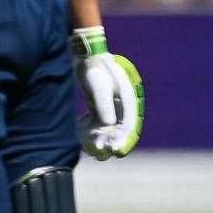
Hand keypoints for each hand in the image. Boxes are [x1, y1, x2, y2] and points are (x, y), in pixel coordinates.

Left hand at [73, 27, 143, 158]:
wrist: (86, 57)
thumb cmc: (94, 69)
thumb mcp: (99, 88)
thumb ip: (105, 107)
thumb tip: (109, 126)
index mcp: (128, 101)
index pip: (128, 125)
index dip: (123, 140)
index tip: (115, 152)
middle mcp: (121, 105)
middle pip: (118, 129)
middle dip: (110, 142)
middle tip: (101, 155)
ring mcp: (110, 105)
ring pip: (107, 127)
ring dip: (100, 138)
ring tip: (92, 151)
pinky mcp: (98, 105)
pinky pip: (97, 122)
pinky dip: (92, 129)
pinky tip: (83, 134)